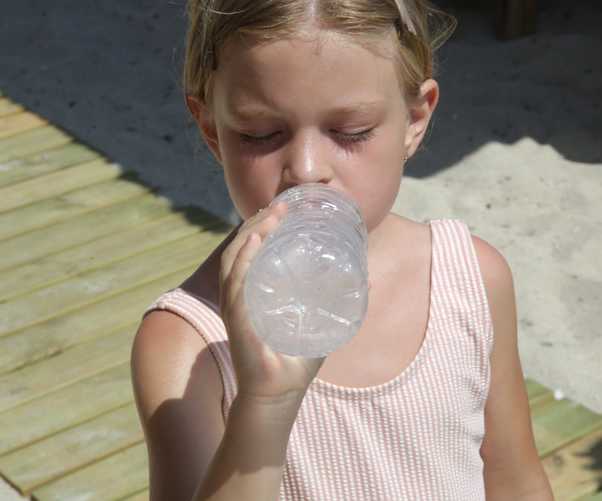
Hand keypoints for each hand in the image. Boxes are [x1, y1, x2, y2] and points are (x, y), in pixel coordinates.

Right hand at [219, 202, 324, 408]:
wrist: (281, 396)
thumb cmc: (296, 362)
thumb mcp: (322, 324)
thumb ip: (340, 302)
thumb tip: (366, 280)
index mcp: (257, 292)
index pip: (253, 251)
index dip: (264, 227)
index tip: (282, 208)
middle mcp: (242, 295)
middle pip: (242, 249)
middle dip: (259, 223)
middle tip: (280, 205)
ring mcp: (237, 306)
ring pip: (236, 259)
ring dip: (251, 233)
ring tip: (269, 215)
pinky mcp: (238, 320)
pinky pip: (235, 284)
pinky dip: (243, 260)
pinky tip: (254, 241)